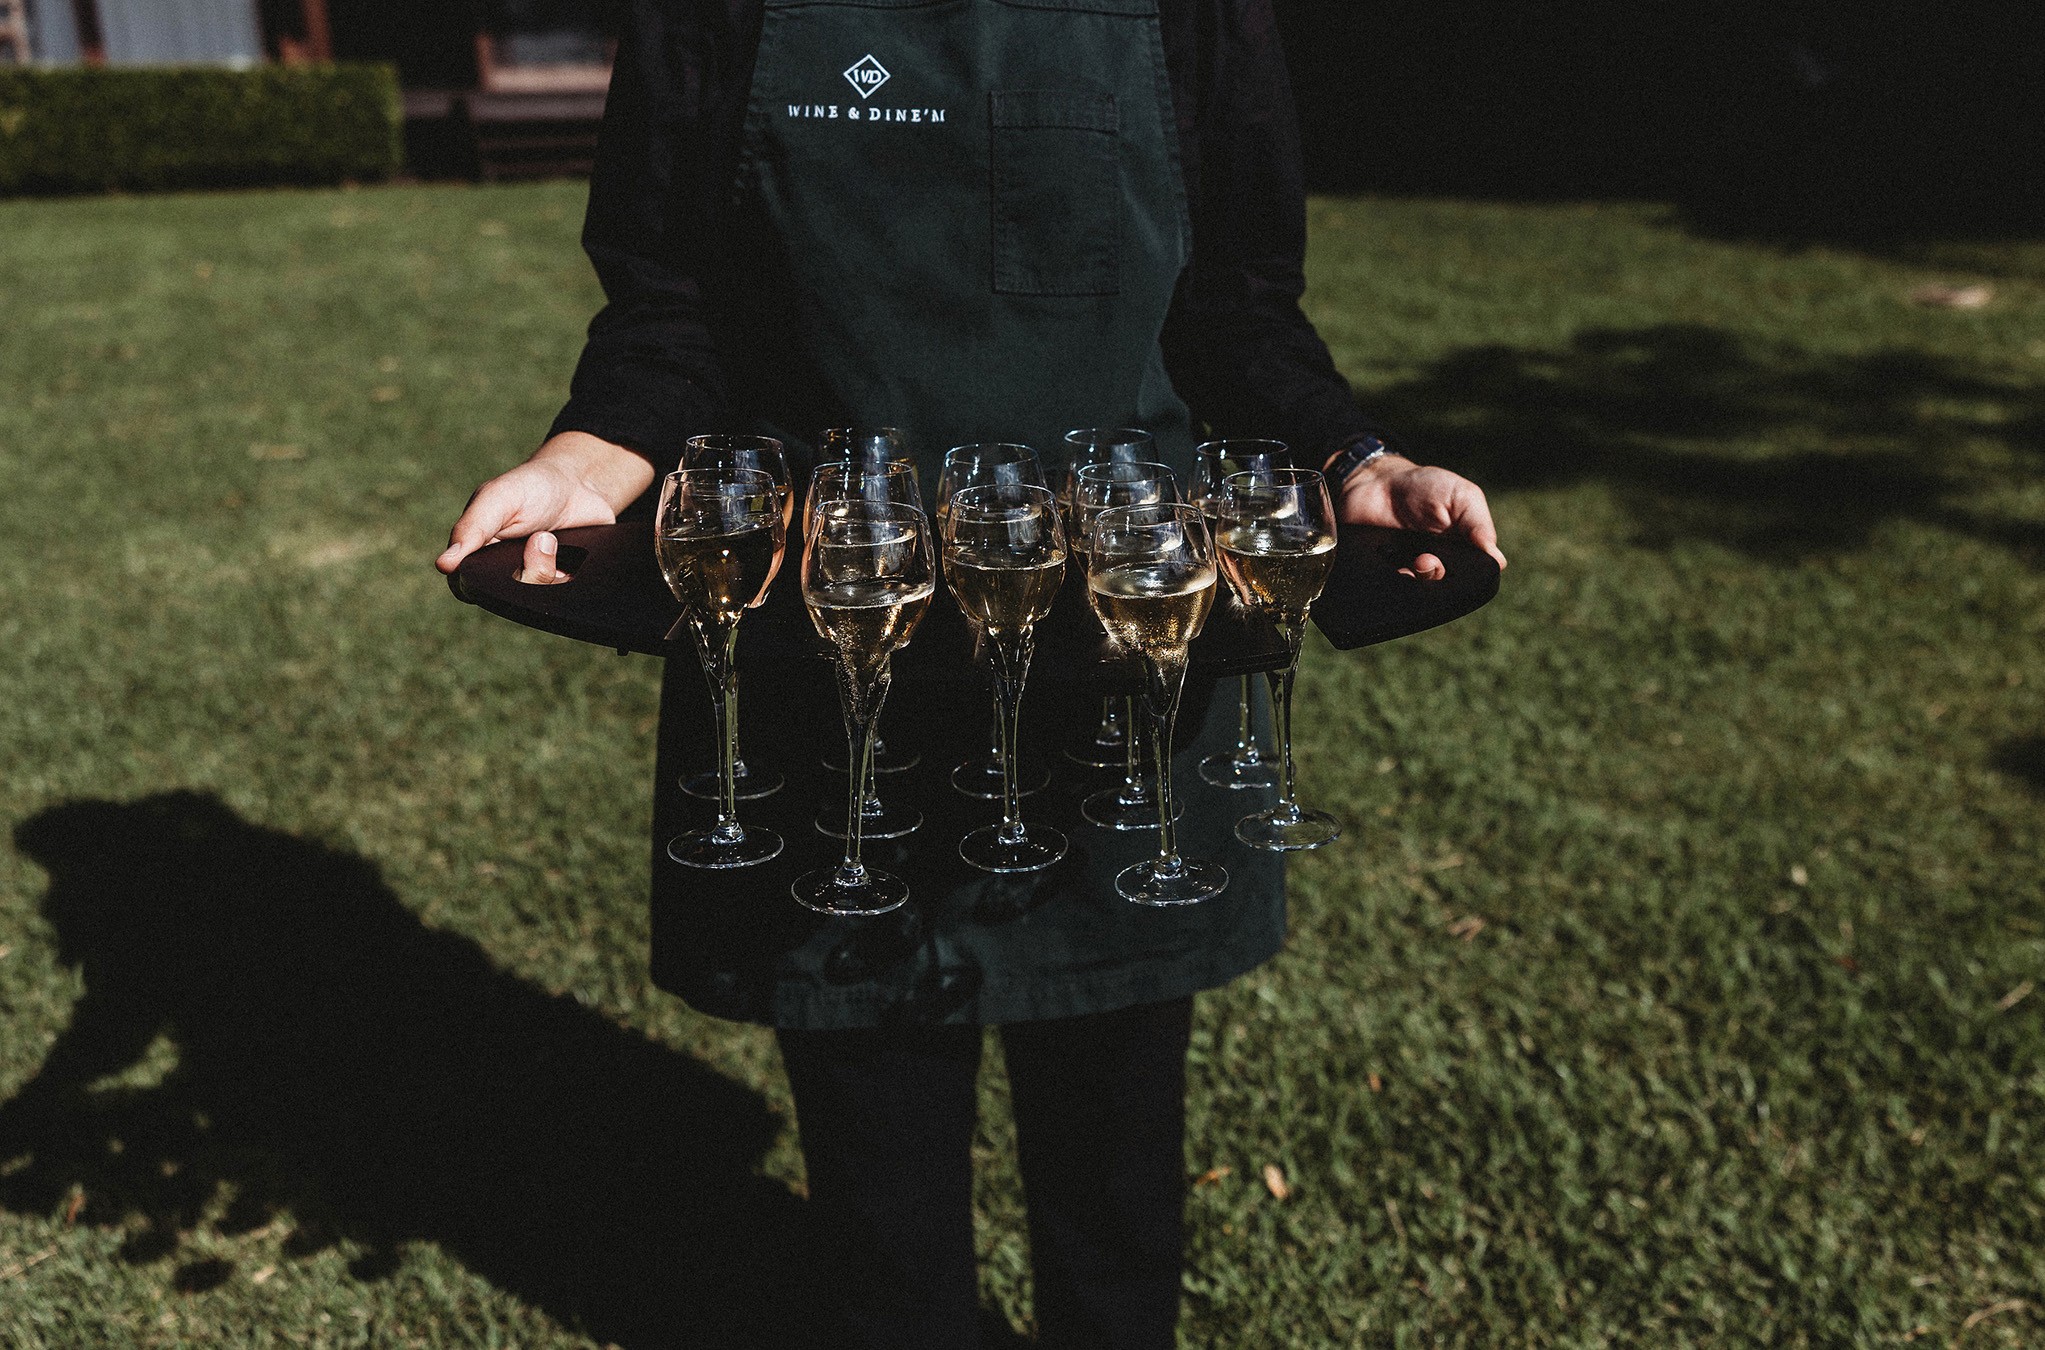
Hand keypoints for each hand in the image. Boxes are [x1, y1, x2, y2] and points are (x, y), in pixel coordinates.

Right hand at [435, 431, 656, 581]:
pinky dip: (570, 578)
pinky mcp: (563, 585)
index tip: (504, 563)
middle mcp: (503, 573)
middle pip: (510, 598)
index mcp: (476, 554)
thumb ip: (473, 528)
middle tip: (542, 537)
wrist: (582, 483)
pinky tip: (573, 558)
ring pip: (538, 600)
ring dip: (551, 571)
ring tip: (554, 540)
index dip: (482, 585)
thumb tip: (443, 565)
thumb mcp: (499, 498)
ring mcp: (534, 581)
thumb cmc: (531, 487)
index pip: (467, 588)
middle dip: (530, 571)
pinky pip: (564, 598)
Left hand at [1327, 453, 1506, 580]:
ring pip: (1426, 592)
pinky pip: (1399, 591)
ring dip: (1423, 580)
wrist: (1374, 484)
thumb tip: (1498, 562)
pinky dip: (1401, 584)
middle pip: (1451, 587)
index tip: (1464, 562)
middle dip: (1442, 576)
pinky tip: (1398, 569)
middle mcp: (1442, 564)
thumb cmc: (1424, 486)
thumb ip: (1479, 525)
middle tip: (1429, 560)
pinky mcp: (1389, 575)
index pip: (1478, 574)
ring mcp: (1415, 571)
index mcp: (1465, 548)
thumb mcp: (1461, 496)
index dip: (1474, 573)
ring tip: (1417, 561)